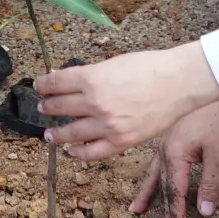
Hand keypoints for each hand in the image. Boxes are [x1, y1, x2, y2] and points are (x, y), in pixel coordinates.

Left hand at [38, 44, 218, 162]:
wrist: (179, 83)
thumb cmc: (150, 68)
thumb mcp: (113, 63)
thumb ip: (89, 75)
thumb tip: (65, 80)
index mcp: (92, 79)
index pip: (56, 83)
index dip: (44, 84)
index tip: (39, 86)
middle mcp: (96, 103)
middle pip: (60, 107)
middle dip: (47, 107)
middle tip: (42, 107)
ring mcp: (108, 125)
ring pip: (71, 132)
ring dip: (56, 133)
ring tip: (49, 134)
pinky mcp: (121, 141)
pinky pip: (93, 153)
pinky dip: (78, 153)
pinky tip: (71, 151)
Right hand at [129, 99, 218, 217]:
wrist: (207, 82)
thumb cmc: (215, 117)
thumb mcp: (218, 152)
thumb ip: (210, 183)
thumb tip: (205, 211)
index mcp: (175, 157)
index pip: (175, 193)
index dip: (177, 215)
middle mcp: (164, 153)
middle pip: (162, 189)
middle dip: (164, 214)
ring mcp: (163, 144)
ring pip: (154, 176)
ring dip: (149, 196)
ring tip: (136, 211)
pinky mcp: (167, 138)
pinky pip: (155, 163)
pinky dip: (151, 177)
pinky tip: (149, 181)